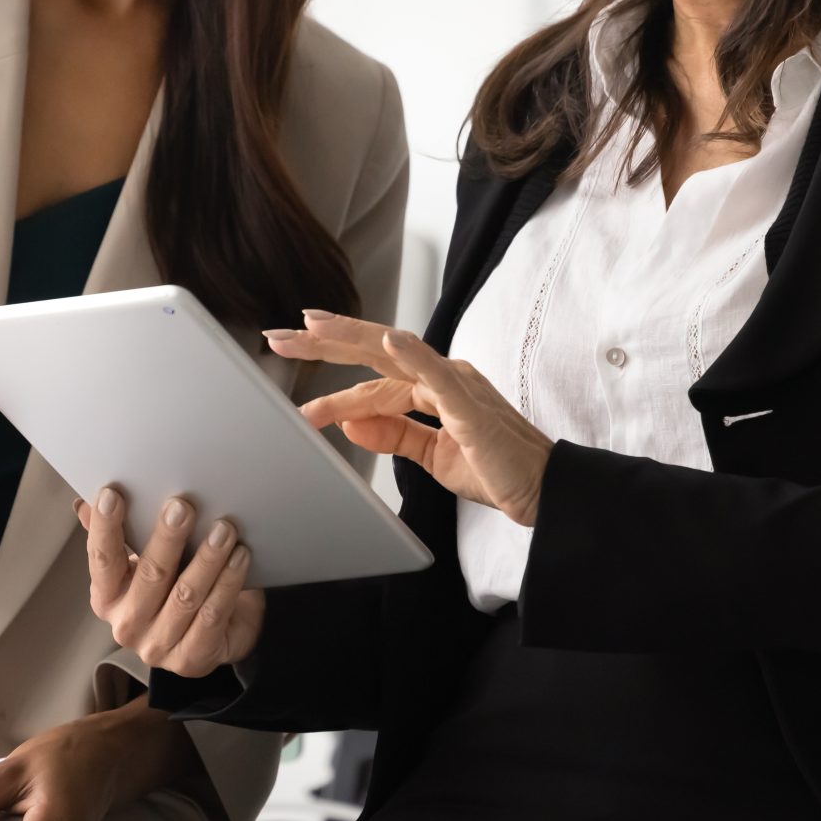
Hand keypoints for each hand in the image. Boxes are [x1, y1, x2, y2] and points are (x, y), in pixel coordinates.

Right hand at [79, 486, 262, 677]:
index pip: (102, 559)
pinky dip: (227, 584)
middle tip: (183, 506)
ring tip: (224, 529)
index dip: (105, 527)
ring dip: (207, 559)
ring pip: (186, 596)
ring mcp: (158, 646)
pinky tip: (239, 557)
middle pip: (150, 575)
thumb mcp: (145, 561)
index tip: (112, 494)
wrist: (215, 635)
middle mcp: (126, 625)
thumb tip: (85, 503)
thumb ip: (119, 535)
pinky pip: (212, 616)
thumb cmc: (175, 585)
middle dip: (167, 538)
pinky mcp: (192, 659)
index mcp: (107, 597)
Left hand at [267, 310, 554, 525]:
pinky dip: (412, 353)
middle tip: (278, 335)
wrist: (541, 490)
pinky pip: (437, 373)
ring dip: (350, 341)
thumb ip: (394, 434)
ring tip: (312, 329)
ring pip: (393, 355)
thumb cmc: (496, 469)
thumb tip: (351, 422)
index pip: (370, 375)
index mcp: (432, 387)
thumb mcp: (431, 454)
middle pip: (372, 351)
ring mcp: (456, 383)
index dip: (329, 368)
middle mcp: (441, 375)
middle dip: (324, 342)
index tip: (291, 355)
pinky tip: (387, 340)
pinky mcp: (470, 402)